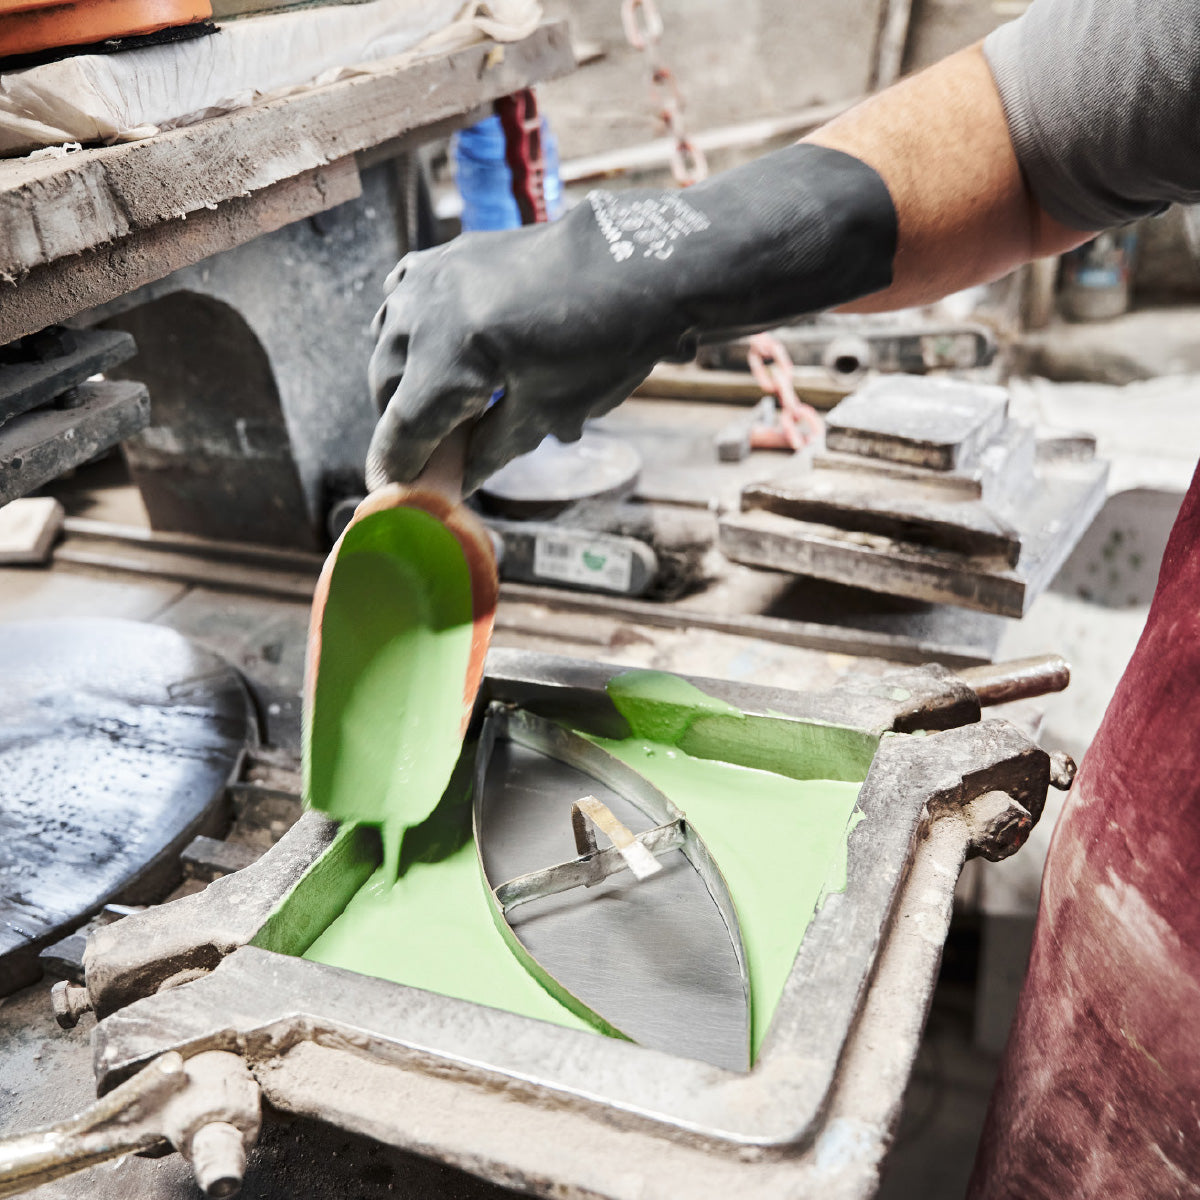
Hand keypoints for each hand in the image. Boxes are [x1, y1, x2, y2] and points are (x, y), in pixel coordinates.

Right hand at [367, 144, 897, 493]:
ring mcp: (441, 269)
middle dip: (408, 429)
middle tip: (437, 467)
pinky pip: (416, 300)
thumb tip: (463, 478)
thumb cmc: (621, 340)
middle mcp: (432, 306)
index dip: (397, 474)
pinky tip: (458, 355)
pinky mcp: (460, 248)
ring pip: (394, 342)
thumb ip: (497, 448)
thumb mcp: (555, 412)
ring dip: (411, 381)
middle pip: (390, 387)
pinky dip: (424, 334)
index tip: (395, 501)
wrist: (661, 257)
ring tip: (452, 414)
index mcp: (453, 356)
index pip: (400, 431)